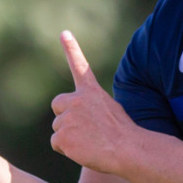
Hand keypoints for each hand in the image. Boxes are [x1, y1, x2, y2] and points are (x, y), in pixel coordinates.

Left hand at [50, 31, 136, 173]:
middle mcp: (77, 100)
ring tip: (90, 142)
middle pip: (58, 105)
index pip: (79, 66)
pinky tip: (83, 150)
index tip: (64, 33)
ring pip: (58, 127)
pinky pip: (57, 143)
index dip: (71, 48)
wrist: (126, 150)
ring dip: (69, 136)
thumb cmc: (122, 134)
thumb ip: (92, 106)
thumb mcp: (110, 110)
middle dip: (64, 115)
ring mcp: (68, 118)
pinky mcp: (62, 136)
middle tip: (82, 128)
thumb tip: (79, 116)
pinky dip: (67, 149)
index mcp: (91, 92)